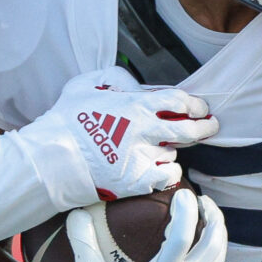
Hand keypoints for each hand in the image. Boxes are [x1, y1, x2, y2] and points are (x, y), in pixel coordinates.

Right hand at [18, 68, 216, 207]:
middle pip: (190, 130)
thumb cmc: (65, 121)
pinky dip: (168, 172)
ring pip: (174, 153)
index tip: (199, 108)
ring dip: (170, 150)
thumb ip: (116, 79)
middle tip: (210, 126)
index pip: (179, 101)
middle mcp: (145, 132)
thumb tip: (135, 85)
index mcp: (135, 106)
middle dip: (205, 127)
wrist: (51, 160)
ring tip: (154, 149)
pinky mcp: (138, 181)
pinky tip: (158, 168)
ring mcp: (143, 158)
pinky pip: (168, 176)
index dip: (194, 104)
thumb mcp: (86, 84)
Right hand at [69, 188, 226, 261]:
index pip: (182, 239)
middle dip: (213, 218)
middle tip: (201, 198)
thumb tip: (75, 213)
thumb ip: (84, 247)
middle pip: (212, 246)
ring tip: (206, 213)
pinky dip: (212, 249)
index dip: (185, 212)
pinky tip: (201, 238)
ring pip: (217, 259)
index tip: (182, 194)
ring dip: (217, 233)